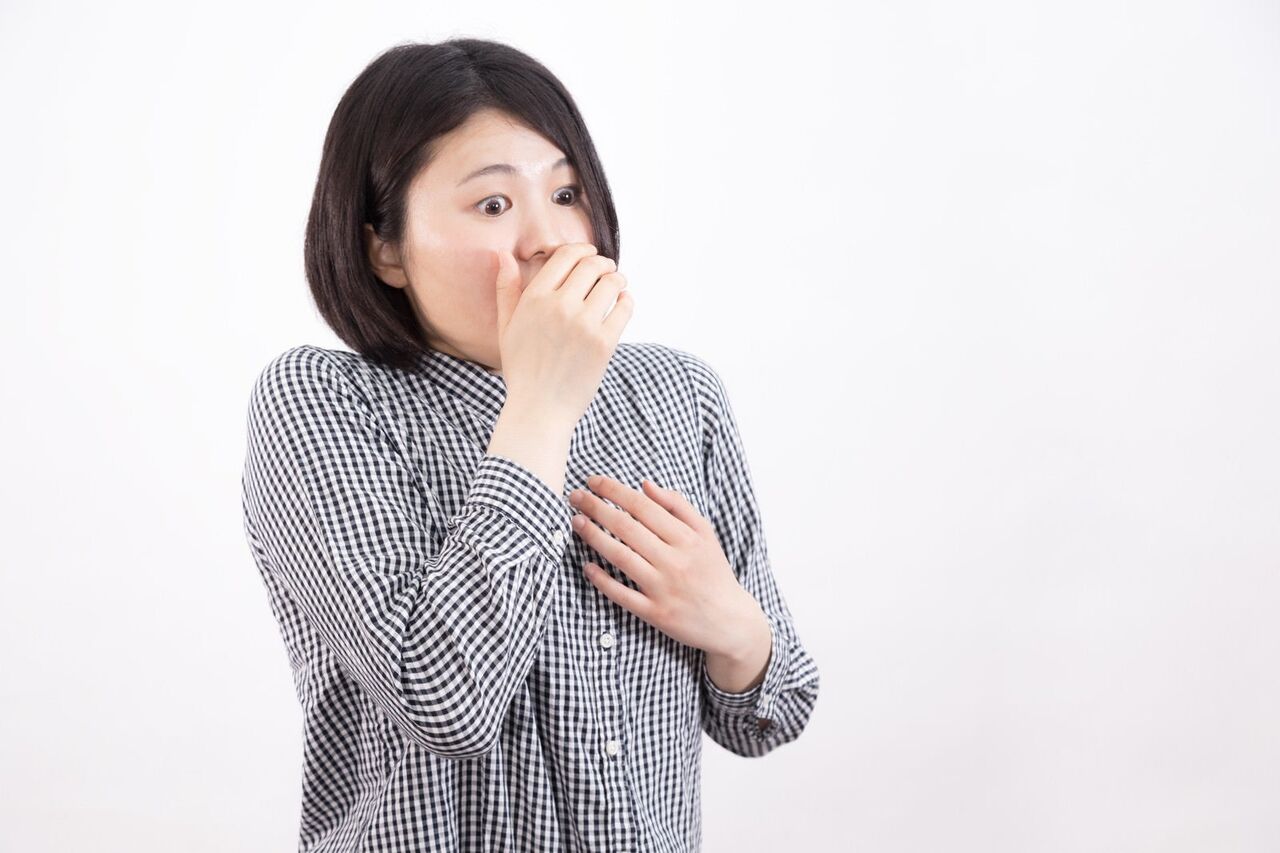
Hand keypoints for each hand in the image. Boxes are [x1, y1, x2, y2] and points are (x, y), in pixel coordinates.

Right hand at [493, 242, 632, 422]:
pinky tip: (623, 301)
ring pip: (611, 282)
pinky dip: (626, 300)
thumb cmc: (523, 369)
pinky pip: (624, 307)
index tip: (590, 254)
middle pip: (592, 265)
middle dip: (603, 263)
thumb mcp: (506, 327)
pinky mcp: (604, 342)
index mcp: (534, 299)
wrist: (540, 409)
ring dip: (617, 279)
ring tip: (617, 283)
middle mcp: (559, 307)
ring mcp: (584, 324)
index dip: (582, 250)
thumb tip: (503, 254)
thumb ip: (506, 289)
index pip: (565, 256)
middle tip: (607, 269)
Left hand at [567, 476, 766, 658]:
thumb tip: (645, 485)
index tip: (593, 481)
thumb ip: (678, 506)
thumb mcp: (705, 534)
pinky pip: (622, 595)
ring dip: (594, 537)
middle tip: (574, 497)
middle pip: (627, 528)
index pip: (643, 506)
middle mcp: (675, 561)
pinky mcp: (655, 613)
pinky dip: (602, 580)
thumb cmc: (714, 572)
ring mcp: (663, 589)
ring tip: (576, 522)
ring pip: (621, 557)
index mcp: (687, 538)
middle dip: (597, 508)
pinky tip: (586, 566)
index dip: (614, 491)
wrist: (730, 621)